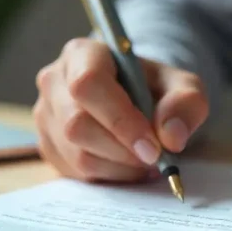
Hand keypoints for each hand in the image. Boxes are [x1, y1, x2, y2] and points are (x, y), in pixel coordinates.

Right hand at [33, 38, 208, 181]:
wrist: (137, 100)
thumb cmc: (156, 89)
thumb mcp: (183, 87)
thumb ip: (186, 103)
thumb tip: (171, 136)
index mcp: (82, 54)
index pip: (88, 84)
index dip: (120, 120)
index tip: (152, 146)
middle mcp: (54, 82)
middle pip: (77, 125)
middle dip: (123, 150)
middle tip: (155, 158)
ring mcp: (45, 115)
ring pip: (77, 154)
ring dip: (119, 167)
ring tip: (146, 161)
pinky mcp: (47, 146)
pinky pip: (75, 173)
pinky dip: (109, 176)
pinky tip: (128, 166)